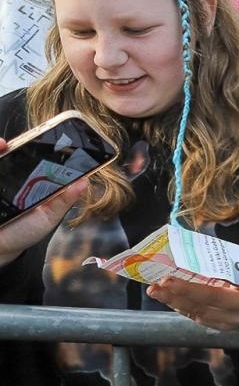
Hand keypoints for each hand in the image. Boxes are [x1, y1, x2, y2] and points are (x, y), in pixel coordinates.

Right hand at [0, 137, 86, 266]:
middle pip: (15, 152)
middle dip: (18, 142)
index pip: (37, 158)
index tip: (49, 137)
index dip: (42, 146)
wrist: (0, 247)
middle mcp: (13, 176)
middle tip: (23, 138)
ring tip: (2, 144)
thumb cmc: (24, 232)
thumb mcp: (48, 217)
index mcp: (33, 181)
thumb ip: (63, 200)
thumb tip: (84, 181)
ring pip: (0, 157)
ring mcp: (0, 178)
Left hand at [148, 268, 238, 330]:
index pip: (216, 294)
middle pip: (204, 307)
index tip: (169, 279)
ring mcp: (232, 322)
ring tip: (156, 291)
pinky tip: (170, 298)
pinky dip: (182, 308)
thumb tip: (187, 250)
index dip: (190, 289)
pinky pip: (199, 318)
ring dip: (174, 303)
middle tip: (157, 285)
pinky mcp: (223, 327)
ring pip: (198, 315)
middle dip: (176, 296)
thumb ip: (221, 263)